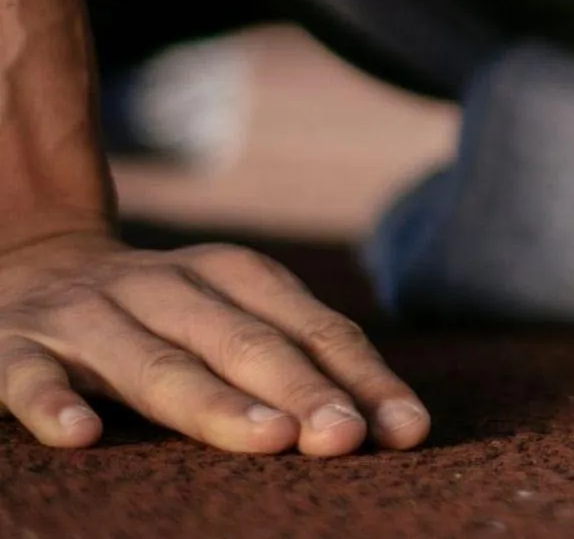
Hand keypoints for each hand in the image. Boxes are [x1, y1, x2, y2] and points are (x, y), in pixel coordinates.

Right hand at [0, 228, 429, 453]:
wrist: (28, 262)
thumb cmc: (160, 313)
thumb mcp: (227, 315)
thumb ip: (294, 359)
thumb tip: (387, 424)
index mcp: (232, 274)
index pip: (311, 327)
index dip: (360, 377)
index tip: (405, 429)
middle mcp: (166, 285)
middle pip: (243, 342)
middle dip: (300, 389)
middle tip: (344, 438)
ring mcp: (90, 316)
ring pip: (154, 363)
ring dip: (211, 401)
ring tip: (266, 439)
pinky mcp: (16, 347)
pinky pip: (31, 377)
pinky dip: (54, 404)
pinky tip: (80, 437)